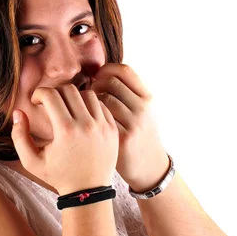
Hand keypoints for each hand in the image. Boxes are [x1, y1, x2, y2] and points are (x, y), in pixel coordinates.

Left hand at [90, 63, 169, 191]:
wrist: (149, 166)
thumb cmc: (139, 134)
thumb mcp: (143, 110)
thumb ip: (129, 93)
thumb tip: (102, 73)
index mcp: (147, 97)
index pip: (124, 70)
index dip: (106, 69)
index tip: (97, 76)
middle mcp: (143, 108)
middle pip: (111, 82)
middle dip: (96, 84)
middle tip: (89, 93)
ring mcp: (134, 124)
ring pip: (104, 99)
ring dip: (91, 100)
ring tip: (87, 106)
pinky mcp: (122, 139)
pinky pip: (100, 119)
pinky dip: (91, 116)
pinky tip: (88, 120)